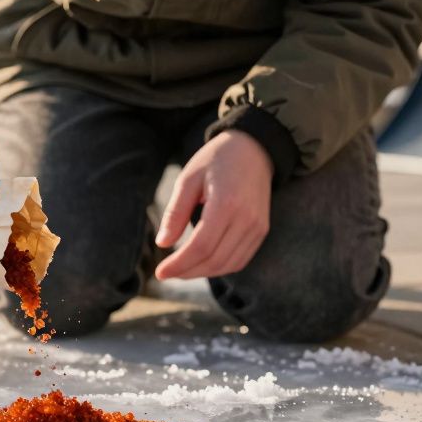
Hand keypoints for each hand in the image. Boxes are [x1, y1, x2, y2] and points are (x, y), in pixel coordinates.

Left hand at [154, 131, 272, 279]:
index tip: (160, 272)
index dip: (179, 264)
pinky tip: (202, 264)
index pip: (201, 247)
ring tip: (181, 270)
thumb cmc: (216, 159)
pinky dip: (220, 267)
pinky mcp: (262, 230)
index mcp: (226, 204)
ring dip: (203, 273)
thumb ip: (176, 212)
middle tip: (167, 273)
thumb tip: (162, 244)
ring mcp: (257, 227)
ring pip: (229, 265)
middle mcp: (247, 219)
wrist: (254, 149)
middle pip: (215, 260)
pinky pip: (241, 259)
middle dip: (188, 272)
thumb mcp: (188, 179)